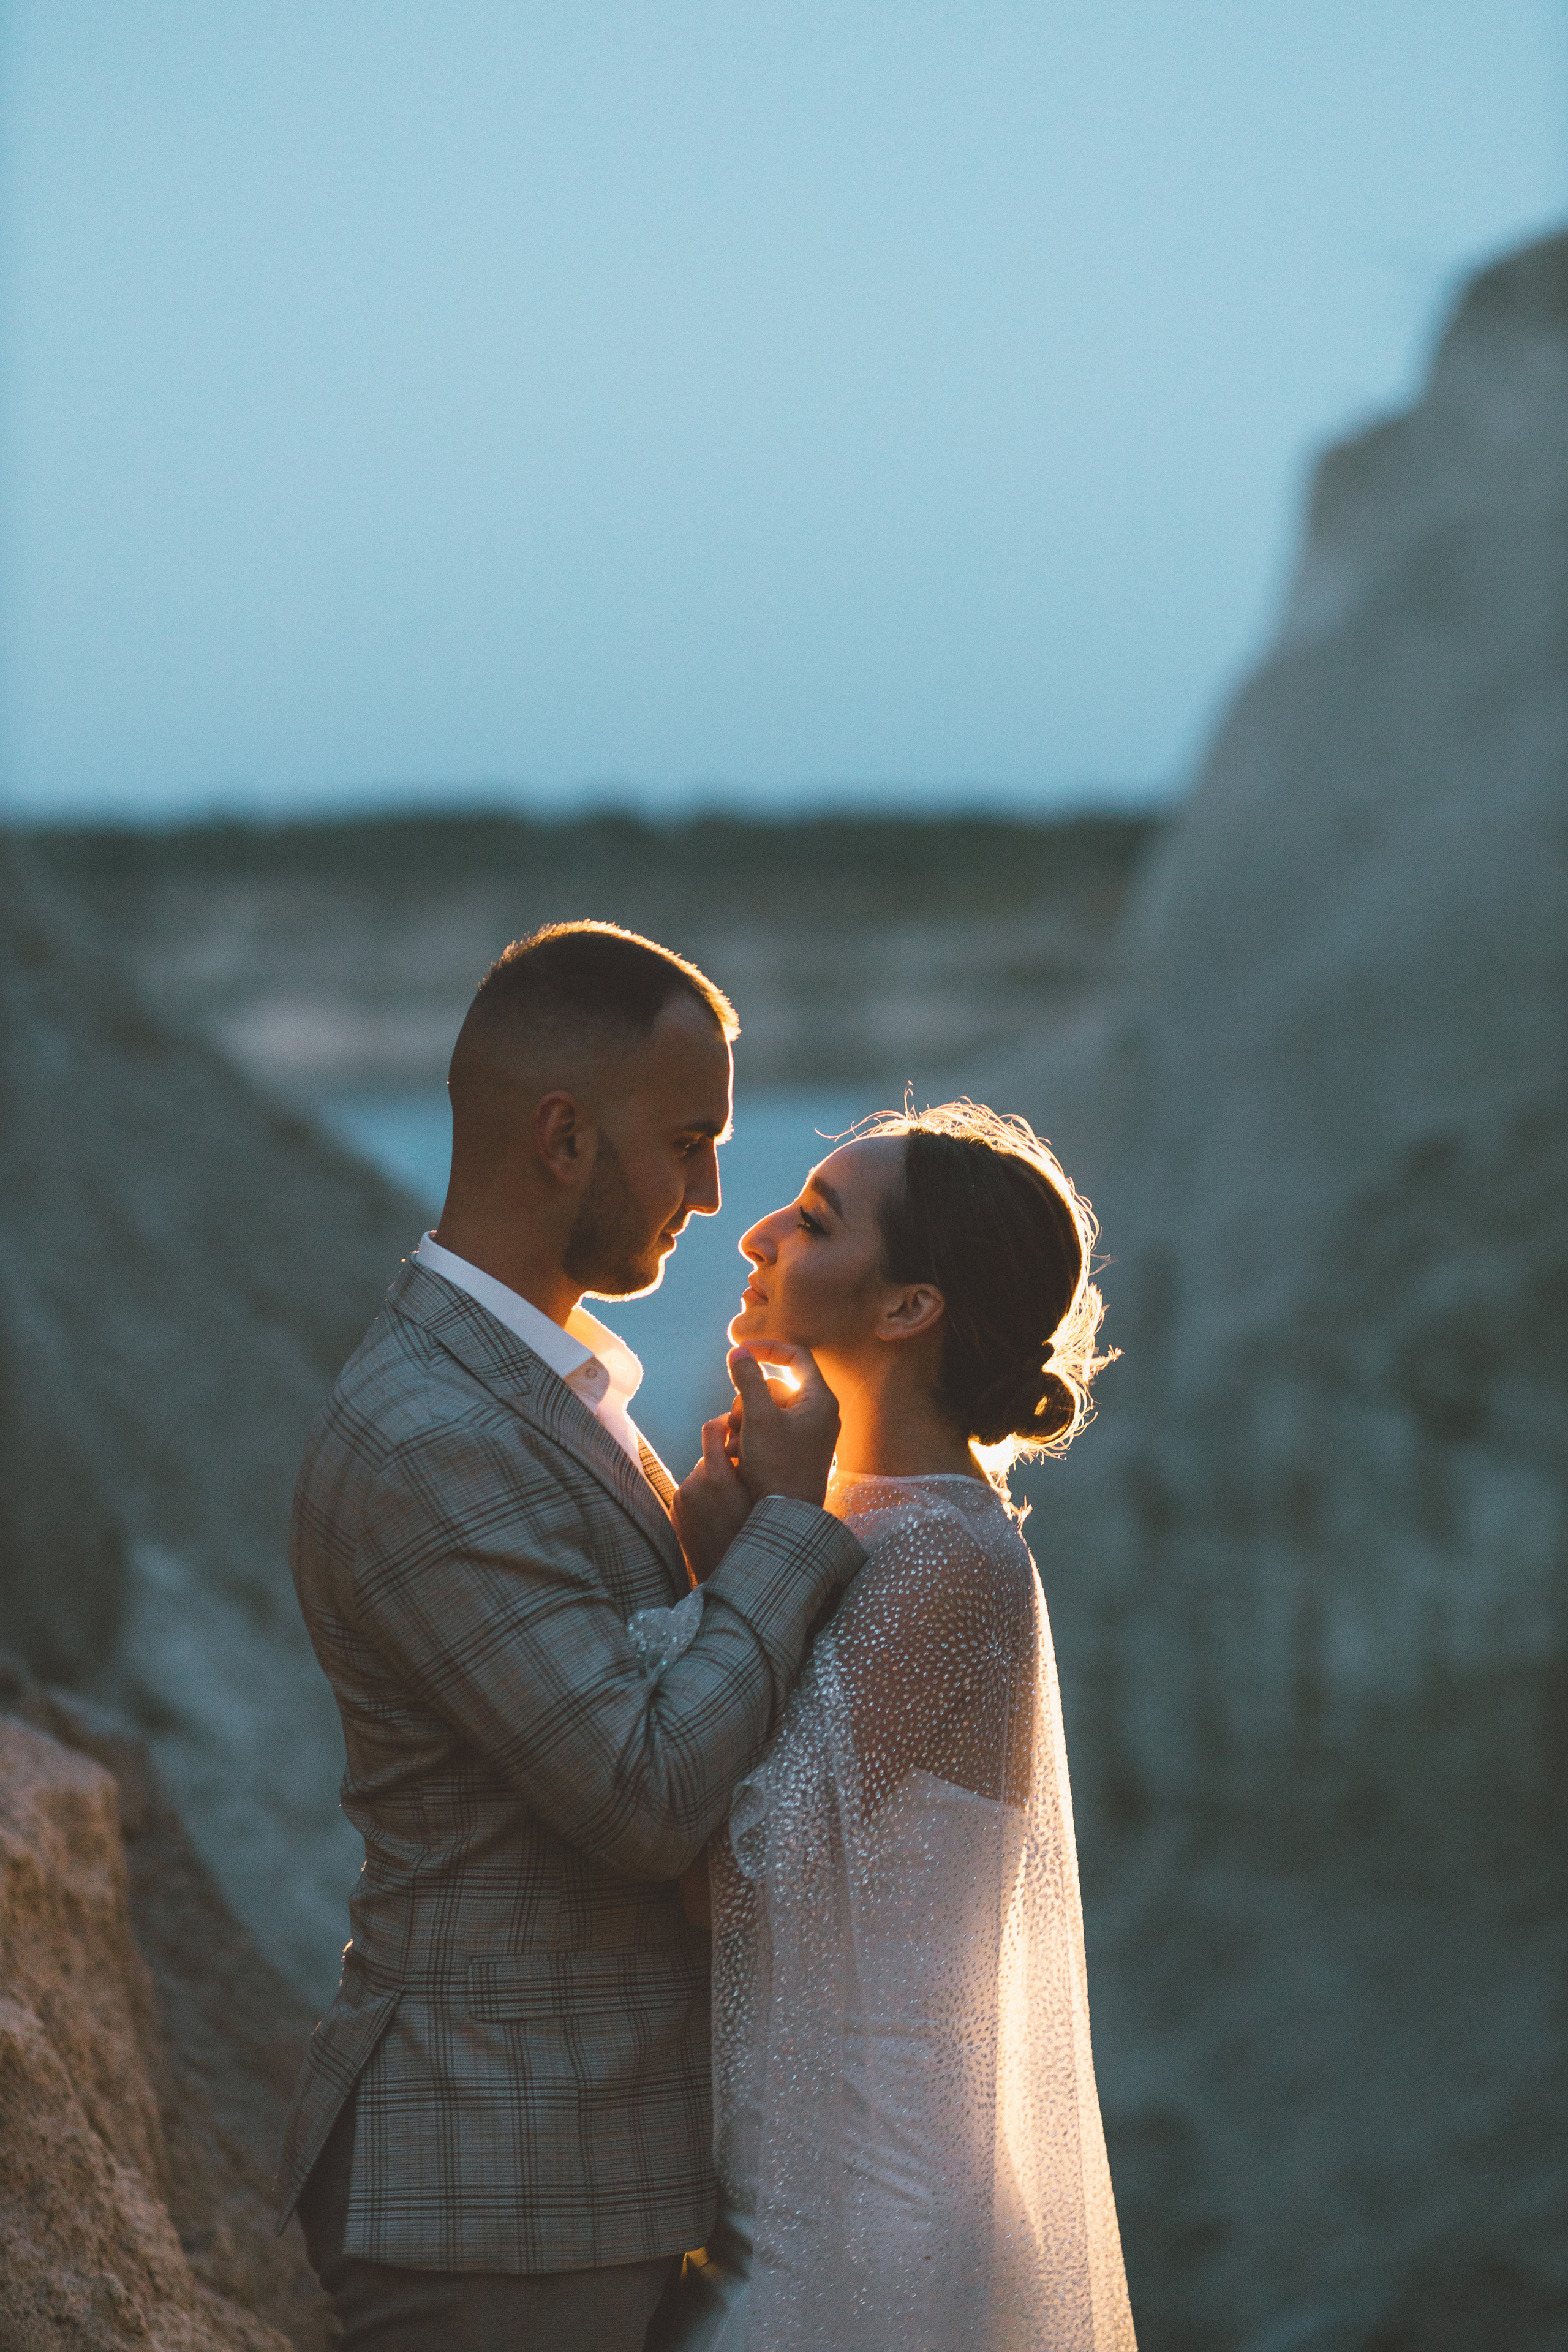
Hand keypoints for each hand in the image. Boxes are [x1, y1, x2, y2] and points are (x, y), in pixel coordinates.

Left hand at [671, 1415, 752, 1582]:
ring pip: (701, 1476)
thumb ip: (750, 1465)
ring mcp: (681, 1500)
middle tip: (747, 1472)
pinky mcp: (676, 1514)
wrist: (731, 1578)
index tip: (738, 1425)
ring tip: (736, 1500)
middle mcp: (692, 1484)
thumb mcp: (760, 1496)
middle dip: (725, 1460)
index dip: (725, 1422)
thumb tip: (746, 1441)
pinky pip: (692, 1495)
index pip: (712, 1429)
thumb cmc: (756, 1536)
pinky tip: (721, 1514)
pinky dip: (705, 1497)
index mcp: (715, 1476)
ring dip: (716, 1481)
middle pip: (708, 1456)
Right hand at [727, 1343, 839, 1508]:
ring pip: (768, 1410)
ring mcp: (808, 1434)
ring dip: (746, 1421)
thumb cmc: (777, 1466)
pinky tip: (742, 1456)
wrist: (786, 1517)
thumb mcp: (758, 1417)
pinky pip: (770, 1431)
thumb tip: (739, 1351)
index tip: (740, 1351)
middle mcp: (819, 1414)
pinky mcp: (796, 1452)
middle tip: (736, 1420)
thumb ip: (748, 1379)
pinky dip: (753, 1438)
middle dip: (748, 1399)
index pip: (796, 1357)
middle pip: (776, 1386)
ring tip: (738, 1444)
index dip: (767, 1348)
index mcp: (819, 1400)